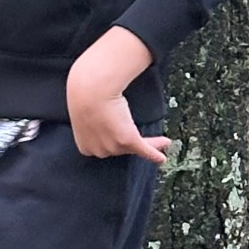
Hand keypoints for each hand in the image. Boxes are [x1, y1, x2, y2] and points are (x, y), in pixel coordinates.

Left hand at [66, 27, 171, 163]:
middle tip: (143, 136)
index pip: (104, 148)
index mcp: (85, 145)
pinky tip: (162, 158)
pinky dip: (154, 154)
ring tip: (164, 142)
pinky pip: (144, 150)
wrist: (90, 89)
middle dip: (132, 142)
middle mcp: (99, 150)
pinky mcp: (127, 139)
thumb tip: (100, 115)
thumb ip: (92, 120)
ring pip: (135, 148)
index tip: (121, 136)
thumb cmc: (85, 94)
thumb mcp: (85, 112)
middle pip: (121, 149)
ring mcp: (113, 146)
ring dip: (151, 144)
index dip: (114, 141)